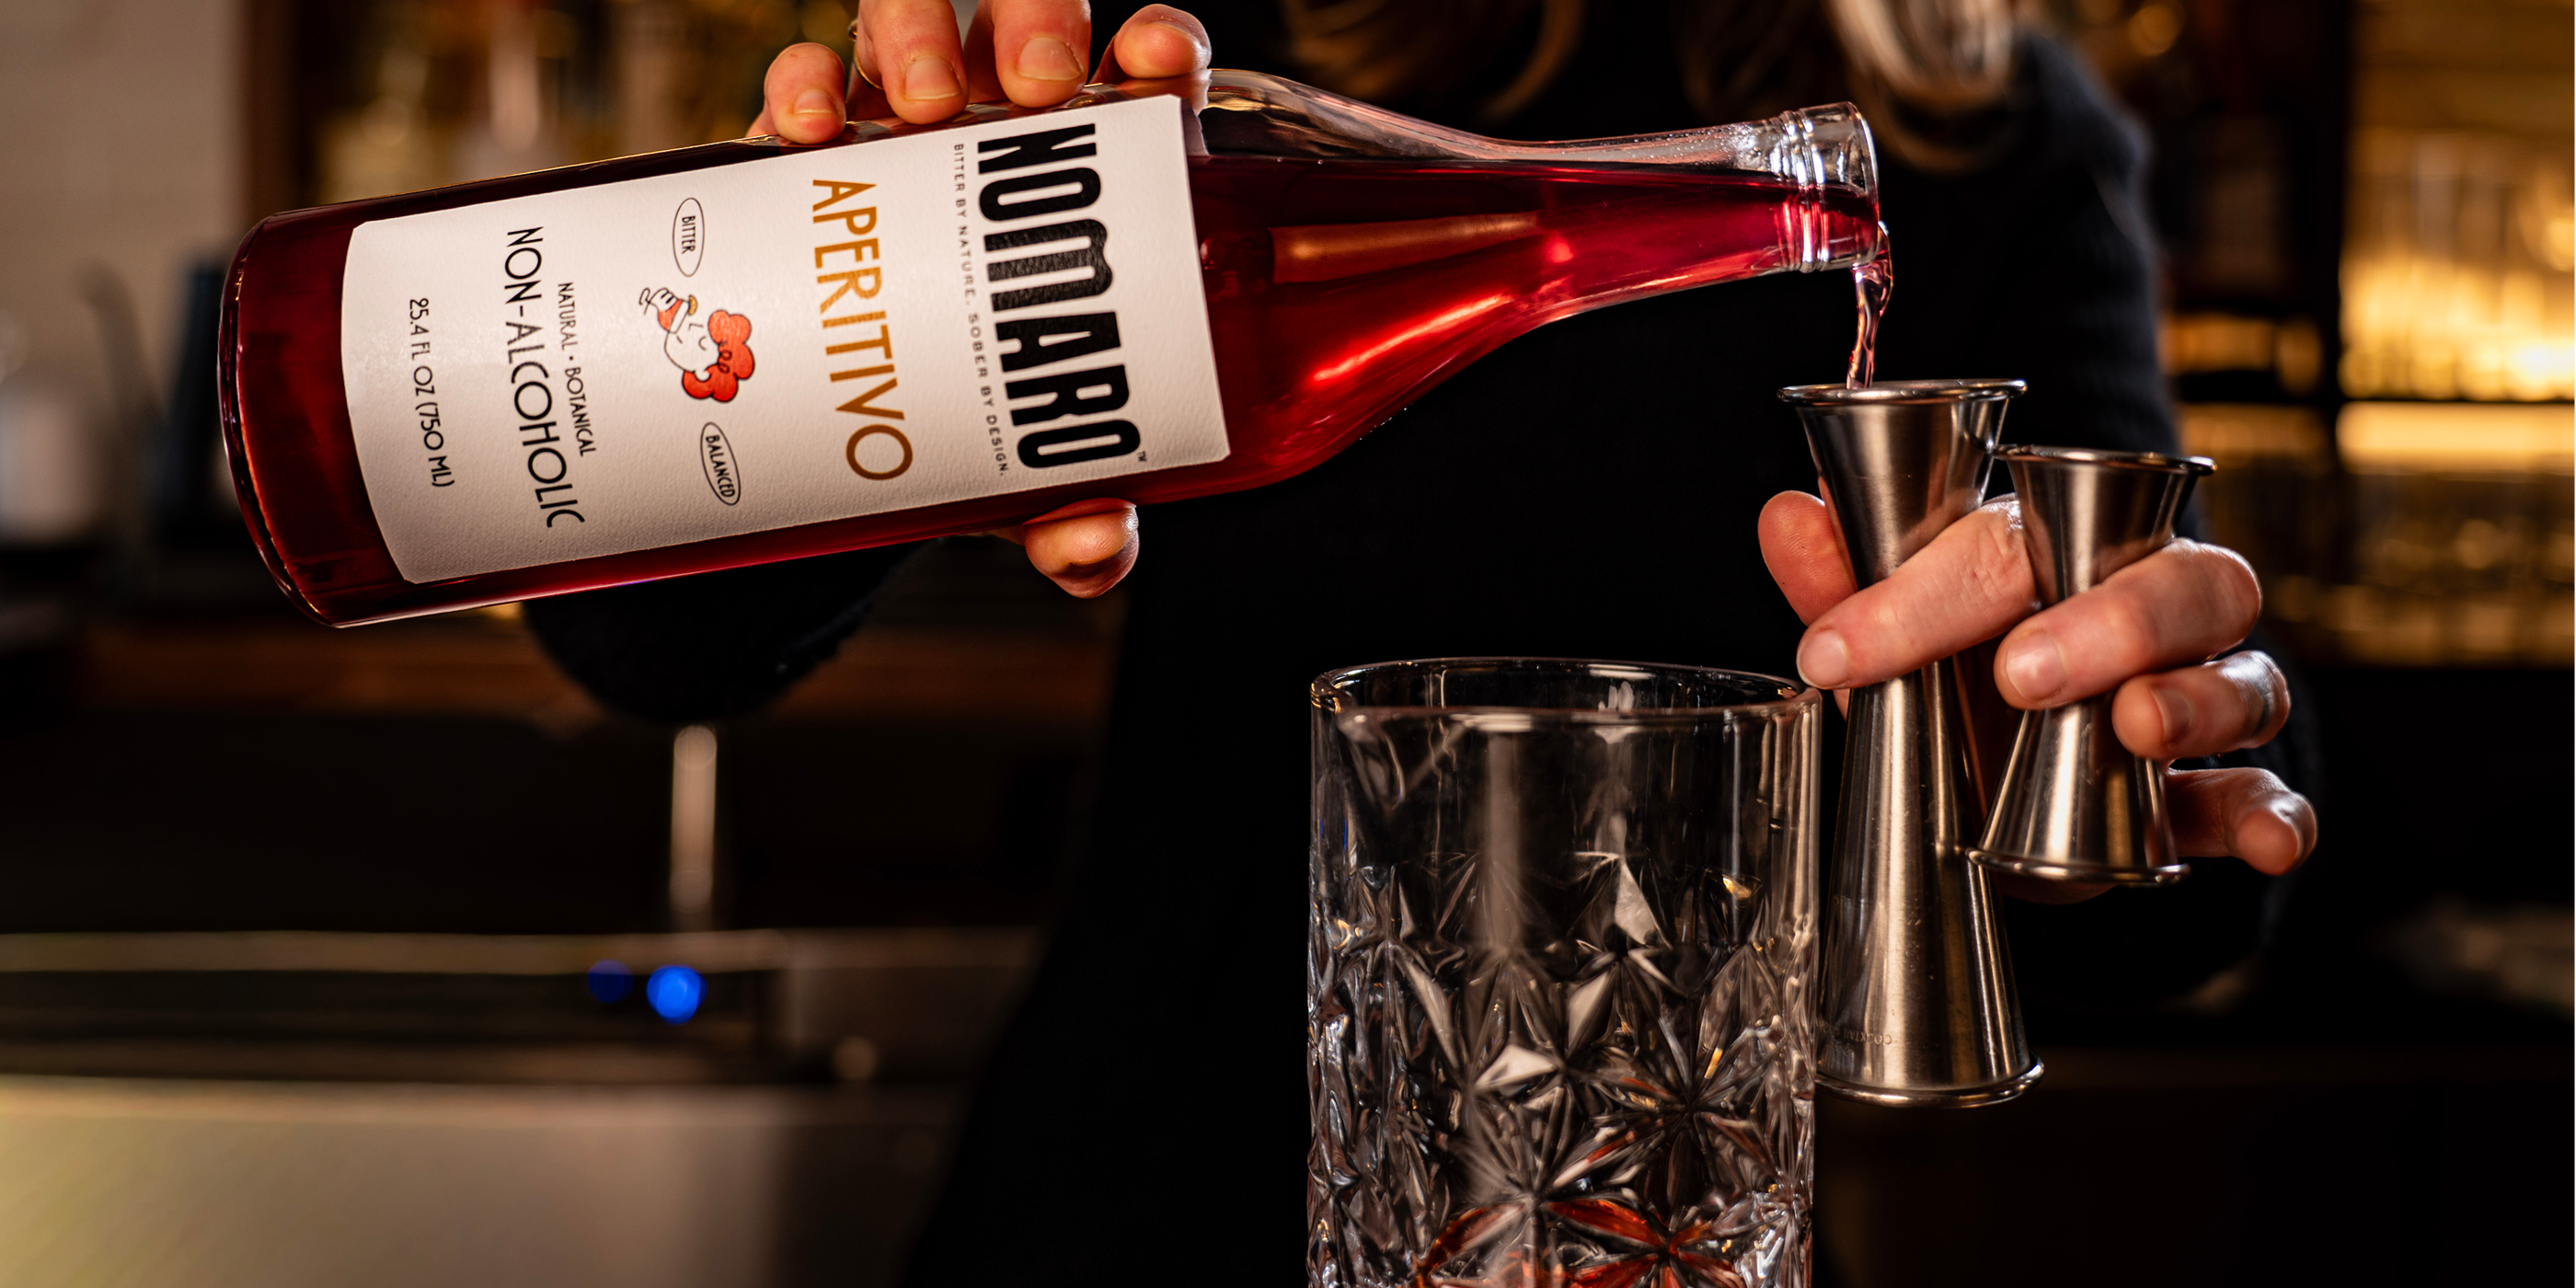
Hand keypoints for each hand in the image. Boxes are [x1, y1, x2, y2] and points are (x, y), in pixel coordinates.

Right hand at [748, 3, 1211, 596]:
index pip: (1146, 78)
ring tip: (920, 103)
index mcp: (1088, 180)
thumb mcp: (1022, 470)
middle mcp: (1001, 130)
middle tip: (1038, 91)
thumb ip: (1069, 514)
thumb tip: (1095, 549)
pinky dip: (805, 82)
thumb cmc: (963, 417)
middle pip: (1032, 24)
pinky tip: (808, 128)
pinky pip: (805, 75)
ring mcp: (899, 122)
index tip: (1159, 63)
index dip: (1162, 48)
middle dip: (1037, 25)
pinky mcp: (804, 143)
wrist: (837, 435)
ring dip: (920, 32)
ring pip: (917, 21)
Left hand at [1758, 490, 2317, 889]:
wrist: (1992, 798)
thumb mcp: (1885, 641)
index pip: (2002, 546)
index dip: (1917, 595)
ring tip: (2134, 729)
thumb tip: (1787, 513)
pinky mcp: (2214, 794)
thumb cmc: (1950, 680)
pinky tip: (2266, 839)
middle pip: (2174, 583)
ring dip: (2195, 702)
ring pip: (2243, 677)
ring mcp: (2195, 697)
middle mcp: (2149, 608)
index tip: (1834, 652)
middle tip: (2019, 675)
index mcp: (2055, 551)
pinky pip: (2276, 793)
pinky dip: (2283, 814)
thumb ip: (1842, 579)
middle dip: (2105, 622)